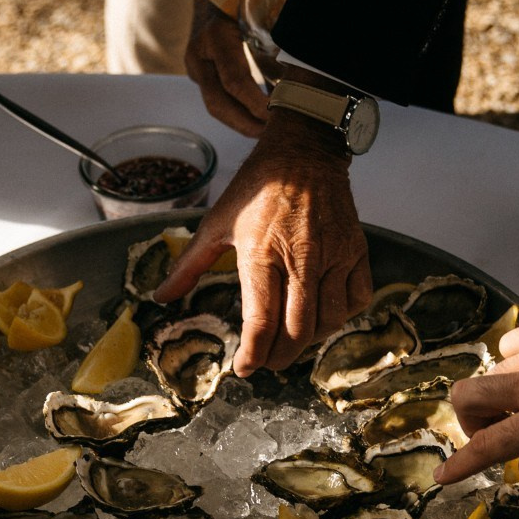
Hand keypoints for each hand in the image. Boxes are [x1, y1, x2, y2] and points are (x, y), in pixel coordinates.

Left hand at [153, 111, 371, 373]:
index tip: (244, 367)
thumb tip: (162, 297)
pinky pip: (357, 300)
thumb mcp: (216, 222)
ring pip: (328, 321)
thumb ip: (189, 265)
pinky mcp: (356, 251)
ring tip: (292, 342)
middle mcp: (302, 259)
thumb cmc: (257, 185)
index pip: (261, 321)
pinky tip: (323, 316)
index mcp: (261, 253)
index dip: (252, 354)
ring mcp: (334, 256)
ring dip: (309, 342)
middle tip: (267, 362)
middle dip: (280, 357)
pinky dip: (341, 317)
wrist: (304, 151)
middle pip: (297, 331)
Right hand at [185, 0, 270, 138]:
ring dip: (242, 123)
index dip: (256, 103)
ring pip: (215, 106)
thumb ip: (279, 43)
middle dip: (246, 123)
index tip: (277, 116)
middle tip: (271, 136)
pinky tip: (257, 122)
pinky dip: (238, 113)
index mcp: (216, 35)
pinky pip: (217, 99)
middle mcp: (199, 53)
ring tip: (266, 133)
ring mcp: (194, 65)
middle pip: (217, 102)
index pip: (235, 80)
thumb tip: (306, 75)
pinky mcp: (199, 73)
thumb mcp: (264, 13)